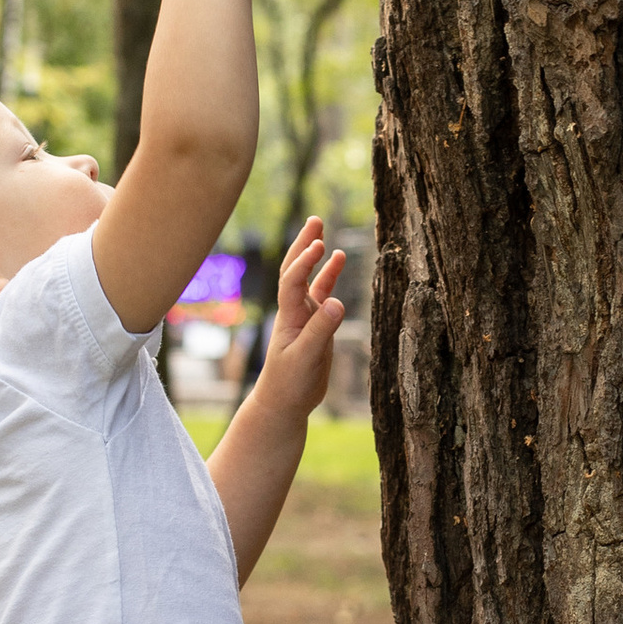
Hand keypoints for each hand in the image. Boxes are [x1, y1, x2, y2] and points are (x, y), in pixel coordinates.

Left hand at [252, 217, 346, 424]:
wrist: (283, 402)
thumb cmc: (289, 384)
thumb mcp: (305, 359)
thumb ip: (321, 331)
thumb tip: (336, 302)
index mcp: (289, 317)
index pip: (292, 281)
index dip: (304, 263)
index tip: (319, 246)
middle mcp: (295, 311)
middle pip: (295, 270)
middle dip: (303, 245)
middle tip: (314, 220)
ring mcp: (305, 317)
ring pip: (309, 279)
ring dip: (314, 257)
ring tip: (323, 234)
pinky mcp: (316, 326)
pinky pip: (323, 295)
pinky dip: (329, 277)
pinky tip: (338, 261)